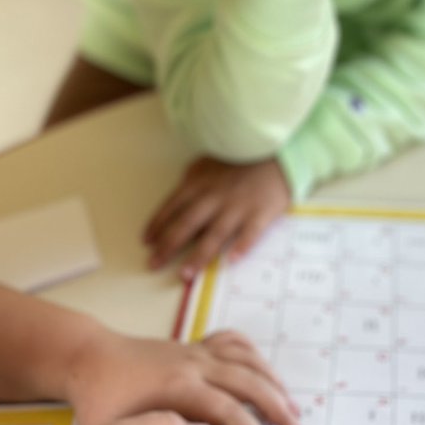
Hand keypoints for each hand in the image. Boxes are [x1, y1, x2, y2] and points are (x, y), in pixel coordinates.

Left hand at [62, 318, 307, 424]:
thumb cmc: (101, 401)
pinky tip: (264, 373)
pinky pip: (234, 342)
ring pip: (248, 361)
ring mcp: (197, 351)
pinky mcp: (194, 345)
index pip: (231, 414)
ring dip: (275, 384)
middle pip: (251, 384)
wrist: (91, 358)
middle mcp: (196, 364)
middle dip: (280, 412)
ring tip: (293, 410)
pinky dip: (255, 357)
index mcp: (180, 387)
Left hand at [144, 156, 290, 277]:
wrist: (277, 150)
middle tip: (153, 265)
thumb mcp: (210, 161)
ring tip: (185, 274)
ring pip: (214, 234)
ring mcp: (238, 206)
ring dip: (198, 256)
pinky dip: (240, 247)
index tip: (146, 243)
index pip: (172, 206)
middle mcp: (215, 197)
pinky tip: (230, 261)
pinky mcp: (261, 213)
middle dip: (168, 246)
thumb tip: (179, 194)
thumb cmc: (241, 156)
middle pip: (187, 224)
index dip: (157, 225)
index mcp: (200, 182)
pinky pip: (250, 233)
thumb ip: (193, 178)